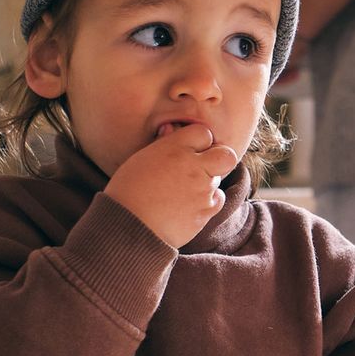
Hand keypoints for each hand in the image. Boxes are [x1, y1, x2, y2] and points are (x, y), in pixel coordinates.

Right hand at [104, 124, 240, 246]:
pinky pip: (217, 199)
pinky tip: (188, 205)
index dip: (198, 141)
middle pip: (226, 155)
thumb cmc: (127, 191)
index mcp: (174, 148)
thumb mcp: (140, 159)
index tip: (188, 150)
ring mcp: (202, 189)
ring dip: (206, 183)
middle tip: (203, 167)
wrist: (127, 227)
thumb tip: (171, 129)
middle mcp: (193, 166)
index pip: (203, 132)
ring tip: (180, 193)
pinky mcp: (205, 211)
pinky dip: (208, 201)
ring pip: (217, 179)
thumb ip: (162, 143)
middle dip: (219, 159)